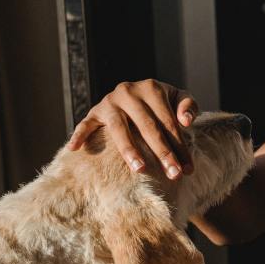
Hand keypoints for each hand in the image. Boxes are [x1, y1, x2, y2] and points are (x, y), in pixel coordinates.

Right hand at [66, 80, 198, 179]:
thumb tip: (187, 121)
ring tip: (140, 169)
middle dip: (163, 153)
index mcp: (152, 88)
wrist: (136, 93)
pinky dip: (79, 135)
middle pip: (148, 127)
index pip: (169, 122)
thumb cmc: (161, 102)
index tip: (188, 169)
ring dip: (129, 149)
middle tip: (174, 175)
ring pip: (119, 128)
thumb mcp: (177, 98)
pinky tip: (76, 149)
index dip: (180, 146)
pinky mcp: (94, 112)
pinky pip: (85, 124)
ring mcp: (109, 102)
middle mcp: (129, 92)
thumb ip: (188, 105)